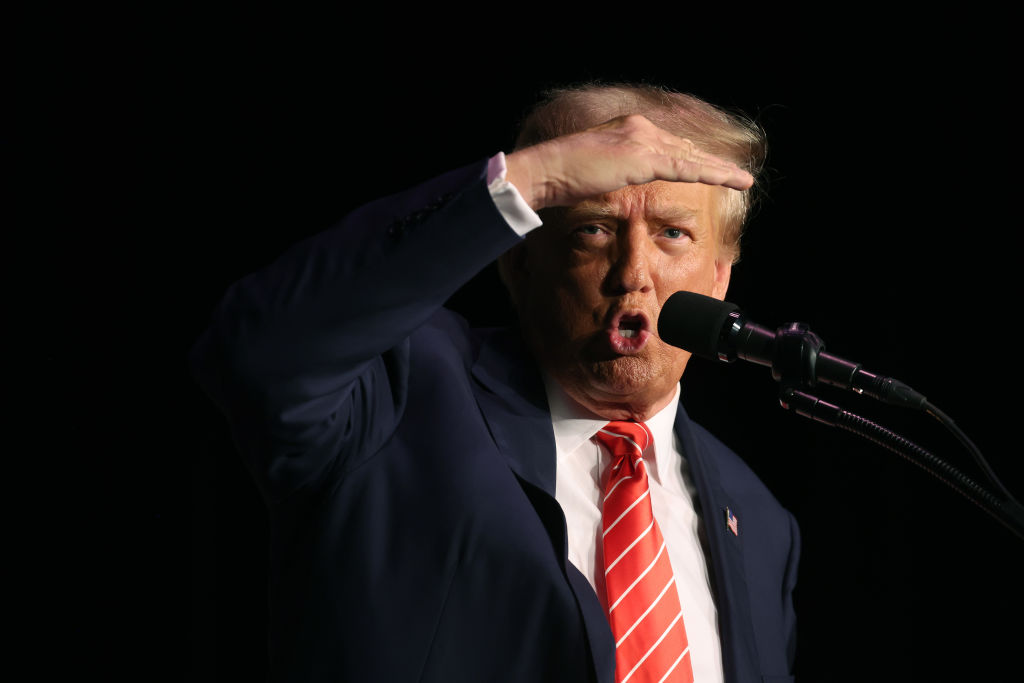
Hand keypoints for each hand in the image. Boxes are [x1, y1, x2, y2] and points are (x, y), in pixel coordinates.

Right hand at [505, 114, 753, 210]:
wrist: (547, 170)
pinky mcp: (644, 159)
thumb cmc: (562, 174)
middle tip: (735, 175)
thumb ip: (616, 166)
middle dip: (711, 163)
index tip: (708, 167)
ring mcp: (643, 140)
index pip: (668, 143)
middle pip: (685, 148)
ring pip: (691, 157)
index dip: (690, 157)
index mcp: (627, 127)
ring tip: (742, 180)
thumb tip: (626, 176)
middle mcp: (639, 127)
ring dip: (719, 170)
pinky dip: (713, 174)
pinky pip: (687, 169)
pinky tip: (731, 180)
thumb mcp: (595, 166)